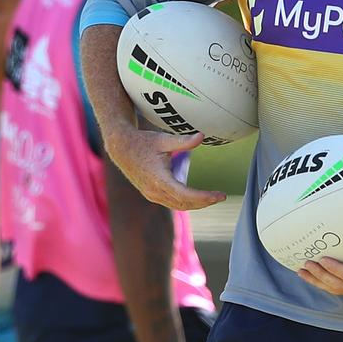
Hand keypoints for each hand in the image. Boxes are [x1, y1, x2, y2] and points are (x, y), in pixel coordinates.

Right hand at [104, 127, 225, 209]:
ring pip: (178, 206)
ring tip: (213, 198)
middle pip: (184, 204)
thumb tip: (202, 136)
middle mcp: (155, 191)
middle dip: (204, 202)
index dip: (204, 198)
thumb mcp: (163, 139)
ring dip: (196, 204)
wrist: (121, 149)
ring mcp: (152, 195)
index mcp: (159, 179)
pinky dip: (186, 202)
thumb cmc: (142, 142)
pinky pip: (172, 203)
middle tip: (221, 197)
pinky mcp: (151, 194)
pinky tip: (197, 197)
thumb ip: (183, 141)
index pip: (186, 195)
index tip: (219, 195)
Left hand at [298, 235, 342, 296]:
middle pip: (340, 285)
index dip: (337, 270)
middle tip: (306, 264)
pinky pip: (338, 286)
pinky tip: (311, 274)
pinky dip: (323, 281)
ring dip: (318, 281)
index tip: (323, 260)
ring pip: (336, 289)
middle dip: (321, 276)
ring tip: (302, 271)